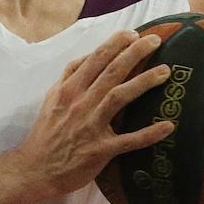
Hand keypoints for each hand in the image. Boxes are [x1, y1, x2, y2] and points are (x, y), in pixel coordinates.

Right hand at [14, 30, 173, 198]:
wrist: (35, 169)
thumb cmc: (46, 134)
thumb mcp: (51, 99)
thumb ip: (69, 77)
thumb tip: (89, 57)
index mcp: (68, 90)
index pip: (94, 59)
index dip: (115, 44)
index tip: (133, 34)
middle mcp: (79, 104)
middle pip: (111, 72)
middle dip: (134, 53)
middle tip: (155, 41)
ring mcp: (90, 126)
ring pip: (119, 97)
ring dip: (143, 82)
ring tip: (165, 72)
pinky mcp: (99, 150)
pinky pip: (128, 140)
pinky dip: (149, 133)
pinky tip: (168, 125)